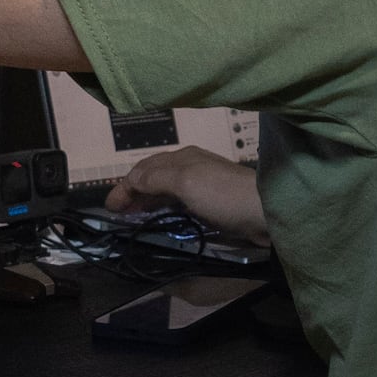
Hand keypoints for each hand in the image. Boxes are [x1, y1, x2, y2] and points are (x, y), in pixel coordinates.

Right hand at [105, 144, 264, 243]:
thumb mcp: (185, 182)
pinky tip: (162, 218)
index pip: (143, 169)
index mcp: (182, 158)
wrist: (266, 211)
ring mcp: (202, 184)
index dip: (124, 186)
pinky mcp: (212, 202)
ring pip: (165, 189)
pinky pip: (178, 202)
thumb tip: (131, 179)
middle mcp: (190, 166)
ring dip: (147, 200)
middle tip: (118, 213)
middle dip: (133, 191)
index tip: (109, 208)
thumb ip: (156, 179)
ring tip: (134, 217)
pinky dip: (163, 208)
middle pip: (153, 177)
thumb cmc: (222, 194)